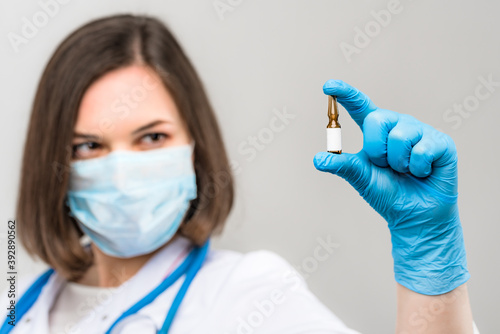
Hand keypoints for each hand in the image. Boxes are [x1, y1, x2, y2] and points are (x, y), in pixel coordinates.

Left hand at [314, 80, 468, 294]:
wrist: (415, 215)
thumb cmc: (387, 193)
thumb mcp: (361, 178)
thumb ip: (342, 165)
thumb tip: (317, 160)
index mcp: (377, 131)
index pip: (361, 106)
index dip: (346, 94)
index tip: (328, 85)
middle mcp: (399, 125)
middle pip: (378, 119)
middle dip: (376, 149)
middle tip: (386, 166)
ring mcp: (421, 132)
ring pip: (400, 137)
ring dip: (398, 163)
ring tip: (406, 171)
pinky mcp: (441, 143)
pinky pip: (422, 150)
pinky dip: (418, 169)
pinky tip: (423, 173)